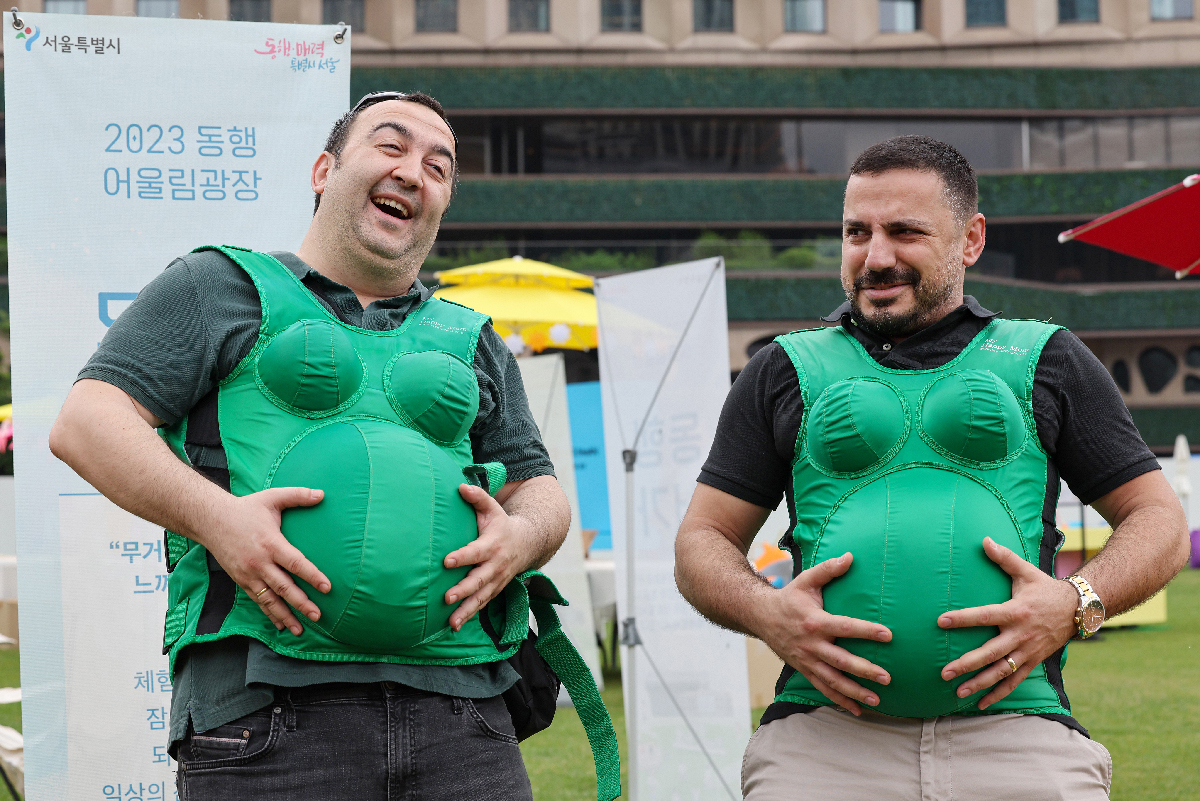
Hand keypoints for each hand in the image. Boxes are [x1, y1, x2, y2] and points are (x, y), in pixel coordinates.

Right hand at [201, 487, 331, 636]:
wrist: (210, 520)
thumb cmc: (245, 508)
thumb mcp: (272, 498)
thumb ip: (298, 495)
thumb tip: (322, 494)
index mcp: (271, 543)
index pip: (295, 563)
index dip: (312, 576)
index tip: (327, 588)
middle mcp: (259, 563)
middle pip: (284, 587)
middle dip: (301, 603)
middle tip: (318, 616)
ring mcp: (249, 574)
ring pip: (270, 599)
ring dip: (285, 616)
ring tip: (301, 629)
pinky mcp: (241, 581)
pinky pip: (258, 600)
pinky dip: (269, 613)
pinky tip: (281, 625)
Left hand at [443, 483, 535, 630]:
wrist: (527, 542)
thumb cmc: (501, 524)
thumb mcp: (493, 509)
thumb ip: (477, 498)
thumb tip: (460, 486)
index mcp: (493, 545)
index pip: (475, 552)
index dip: (462, 557)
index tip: (446, 561)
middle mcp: (496, 565)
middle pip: (479, 580)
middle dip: (463, 590)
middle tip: (447, 597)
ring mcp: (497, 580)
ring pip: (481, 597)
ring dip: (466, 610)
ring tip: (451, 623)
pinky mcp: (495, 589)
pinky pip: (483, 604)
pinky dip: (470, 615)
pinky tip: (454, 626)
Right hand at [757, 552, 892, 715]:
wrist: (760, 616)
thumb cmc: (789, 597)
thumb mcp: (807, 580)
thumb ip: (828, 570)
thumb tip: (850, 557)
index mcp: (815, 621)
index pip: (845, 627)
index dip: (867, 631)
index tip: (888, 635)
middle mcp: (811, 644)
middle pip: (841, 660)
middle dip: (864, 670)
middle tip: (886, 677)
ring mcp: (807, 660)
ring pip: (833, 680)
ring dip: (854, 691)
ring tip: (877, 699)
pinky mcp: (804, 669)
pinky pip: (823, 688)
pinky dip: (840, 700)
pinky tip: (858, 709)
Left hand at [938, 536, 1078, 708]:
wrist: (1079, 609)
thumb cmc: (1045, 588)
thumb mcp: (1026, 571)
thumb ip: (1003, 558)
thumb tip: (984, 540)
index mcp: (1015, 611)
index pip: (984, 615)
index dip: (963, 619)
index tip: (941, 621)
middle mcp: (1021, 634)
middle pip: (990, 652)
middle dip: (967, 664)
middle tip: (944, 672)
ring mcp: (1028, 651)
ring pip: (1002, 671)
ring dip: (980, 683)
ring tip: (958, 691)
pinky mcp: (1033, 662)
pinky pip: (1015, 681)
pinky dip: (999, 693)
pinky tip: (981, 703)